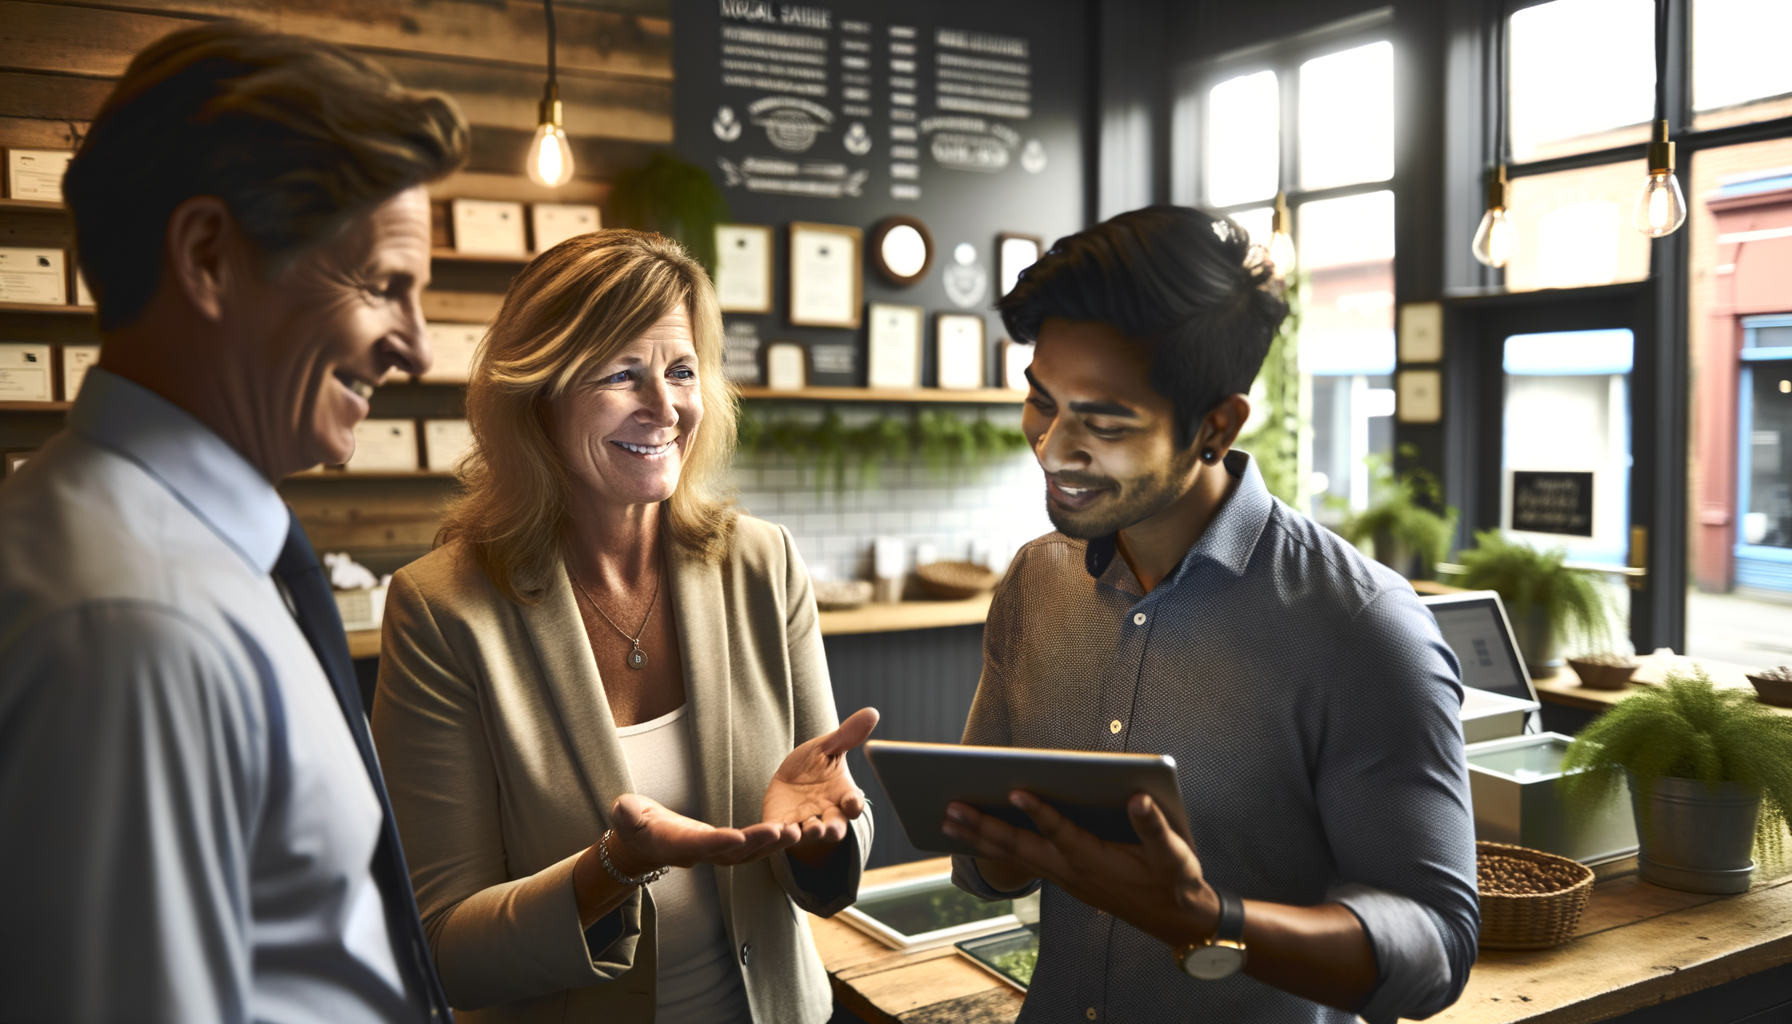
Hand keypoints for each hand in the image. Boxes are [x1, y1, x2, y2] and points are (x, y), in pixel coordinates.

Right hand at [608, 793, 799, 874]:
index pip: (699, 844)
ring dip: (772, 845)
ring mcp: (714, 852)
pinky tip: (793, 833)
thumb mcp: (625, 815)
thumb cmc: (633, 824)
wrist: (641, 843)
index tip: (738, 837)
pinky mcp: (724, 848)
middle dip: (758, 843)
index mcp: (676, 844)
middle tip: (783, 831)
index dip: (718, 842)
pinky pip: (752, 849)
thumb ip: (627, 813)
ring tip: (796, 832)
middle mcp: (700, 853)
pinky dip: (772, 844)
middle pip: (733, 852)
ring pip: (748, 853)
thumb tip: (623, 809)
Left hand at [761, 707, 879, 861]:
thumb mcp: (828, 747)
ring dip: (803, 835)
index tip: (852, 804)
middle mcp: (827, 815)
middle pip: (834, 828)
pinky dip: (775, 836)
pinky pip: (778, 836)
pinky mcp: (780, 827)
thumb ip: (847, 735)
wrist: (788, 780)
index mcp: (843, 796)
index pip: (854, 803)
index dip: (854, 804)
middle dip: (830, 829)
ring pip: (807, 835)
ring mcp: (804, 824)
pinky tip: (769, 832)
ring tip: (797, 832)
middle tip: (824, 828)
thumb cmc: (814, 765)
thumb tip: (872, 712)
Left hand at [943, 791, 1217, 946]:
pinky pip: (1020, 860)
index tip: (1014, 789)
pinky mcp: (1063, 876)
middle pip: (1018, 847)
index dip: (1039, 811)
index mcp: (1094, 859)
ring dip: (979, 838)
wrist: (1175, 921)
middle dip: (983, 827)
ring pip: (1012, 855)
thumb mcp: (1173, 855)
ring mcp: (1063, 876)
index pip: (1060, 832)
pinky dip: (993, 849)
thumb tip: (1139, 798)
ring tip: (947, 820)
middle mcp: (1070, 870)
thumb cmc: (1173, 882)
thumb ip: (1154, 826)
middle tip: (949, 808)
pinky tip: (977, 837)